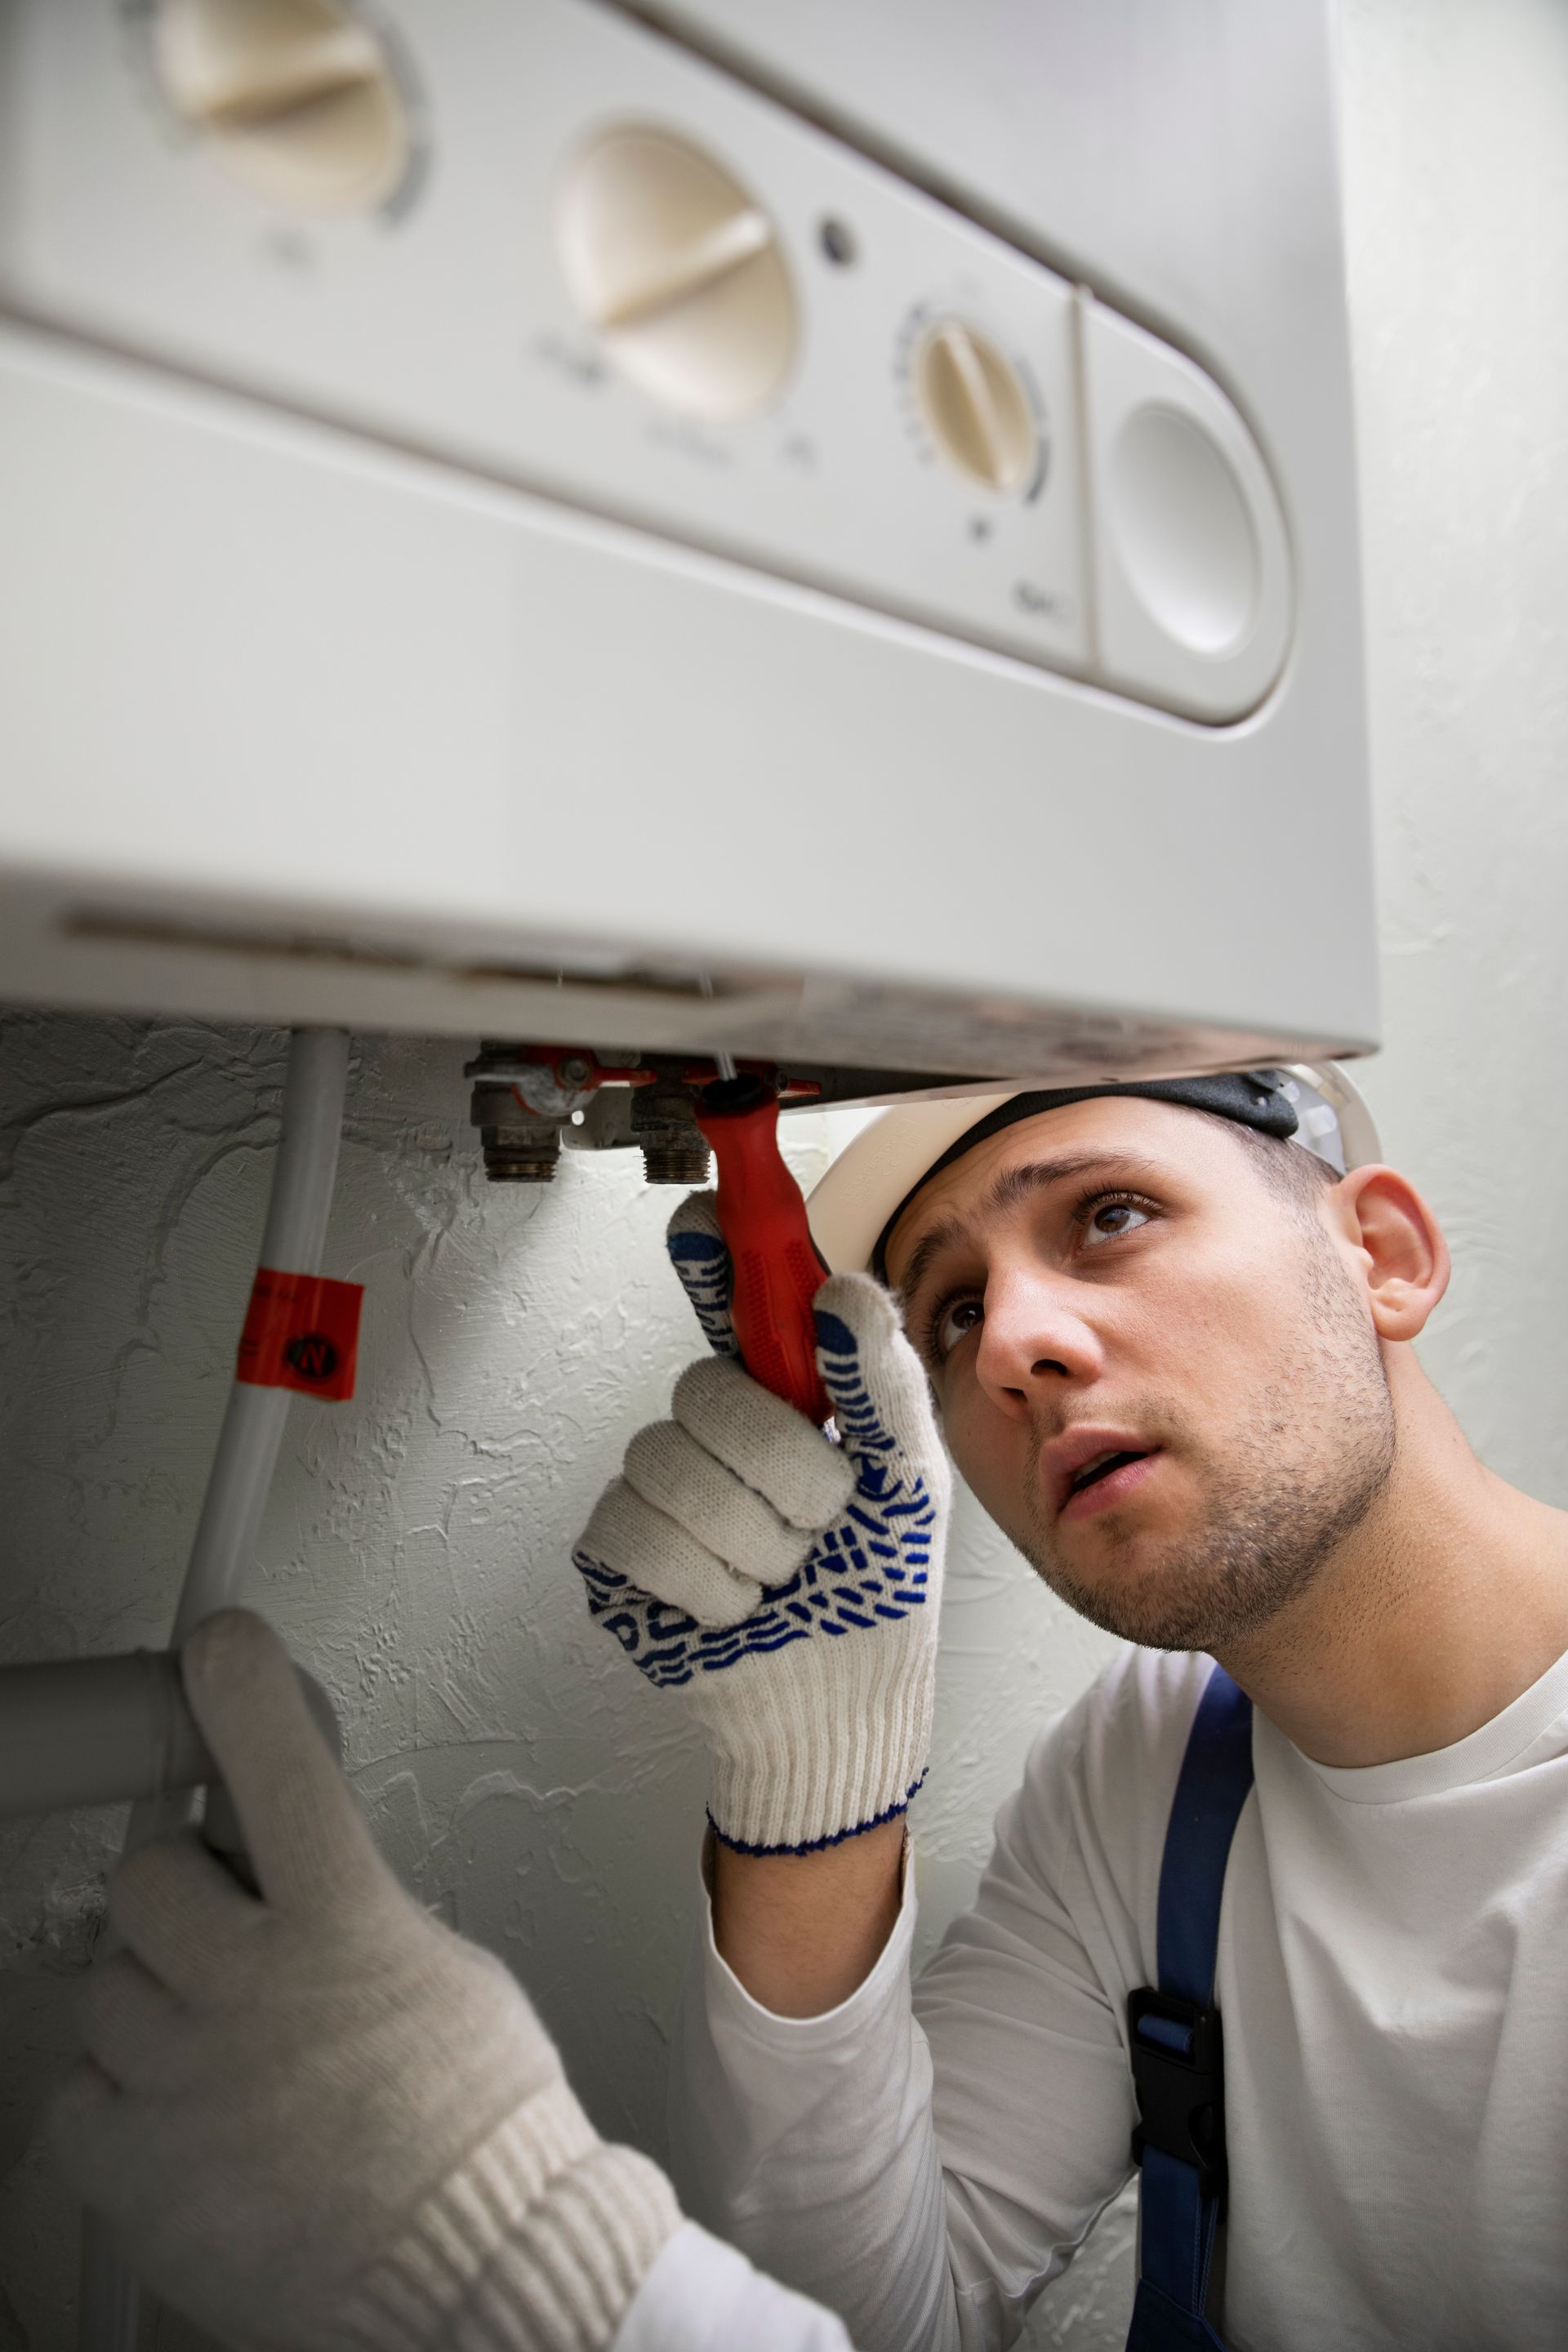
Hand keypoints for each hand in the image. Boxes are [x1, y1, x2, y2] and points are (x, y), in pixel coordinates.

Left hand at [50, 1609, 678, 2351]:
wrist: (475, 2276)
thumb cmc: (478, 2131)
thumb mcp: (444, 1972)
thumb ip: (358, 1911)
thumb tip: (303, 1879)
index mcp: (347, 1922)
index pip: (276, 1760)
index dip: (241, 1683)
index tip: (220, 1643)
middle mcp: (254, 1985)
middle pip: (146, 1876)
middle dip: (179, 1898)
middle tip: (223, 1937)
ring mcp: (186, 2076)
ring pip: (102, 1984)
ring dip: (151, 2004)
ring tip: (217, 2051)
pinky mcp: (138, 2165)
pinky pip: (76, 2093)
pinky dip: (117, 2100)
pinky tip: (182, 2117)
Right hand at [573, 1196, 950, 1854]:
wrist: (843, 1707)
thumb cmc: (879, 1588)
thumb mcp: (908, 1478)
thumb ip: (881, 1382)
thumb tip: (838, 1292)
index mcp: (779, 1395)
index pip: (728, 1301)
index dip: (711, 1256)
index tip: (707, 1220)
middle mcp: (709, 1430)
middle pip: (704, 1389)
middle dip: (783, 1466)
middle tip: (821, 1518)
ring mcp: (655, 1487)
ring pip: (671, 1463)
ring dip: (752, 1538)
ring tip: (782, 1573)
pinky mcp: (616, 1553)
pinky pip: (634, 1529)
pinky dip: (705, 1581)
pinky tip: (733, 1605)